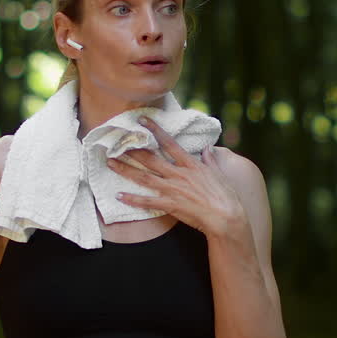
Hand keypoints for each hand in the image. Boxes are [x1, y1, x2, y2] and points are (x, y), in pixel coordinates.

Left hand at [106, 117, 245, 236]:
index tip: (142, 120)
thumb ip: (210, 160)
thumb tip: (207, 148)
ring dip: (125, 170)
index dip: (154, 130)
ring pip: (144, 177)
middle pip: (150, 159)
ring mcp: (173, 189)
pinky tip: (119, 195)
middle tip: (116, 142)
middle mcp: (178, 174)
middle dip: (132, 149)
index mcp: (191, 164)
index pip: (169, 142)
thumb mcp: (220, 174)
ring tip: (110, 163)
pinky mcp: (170, 205)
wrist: (226, 217)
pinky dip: (132, 198)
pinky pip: (147, 201)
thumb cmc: (226, 196)